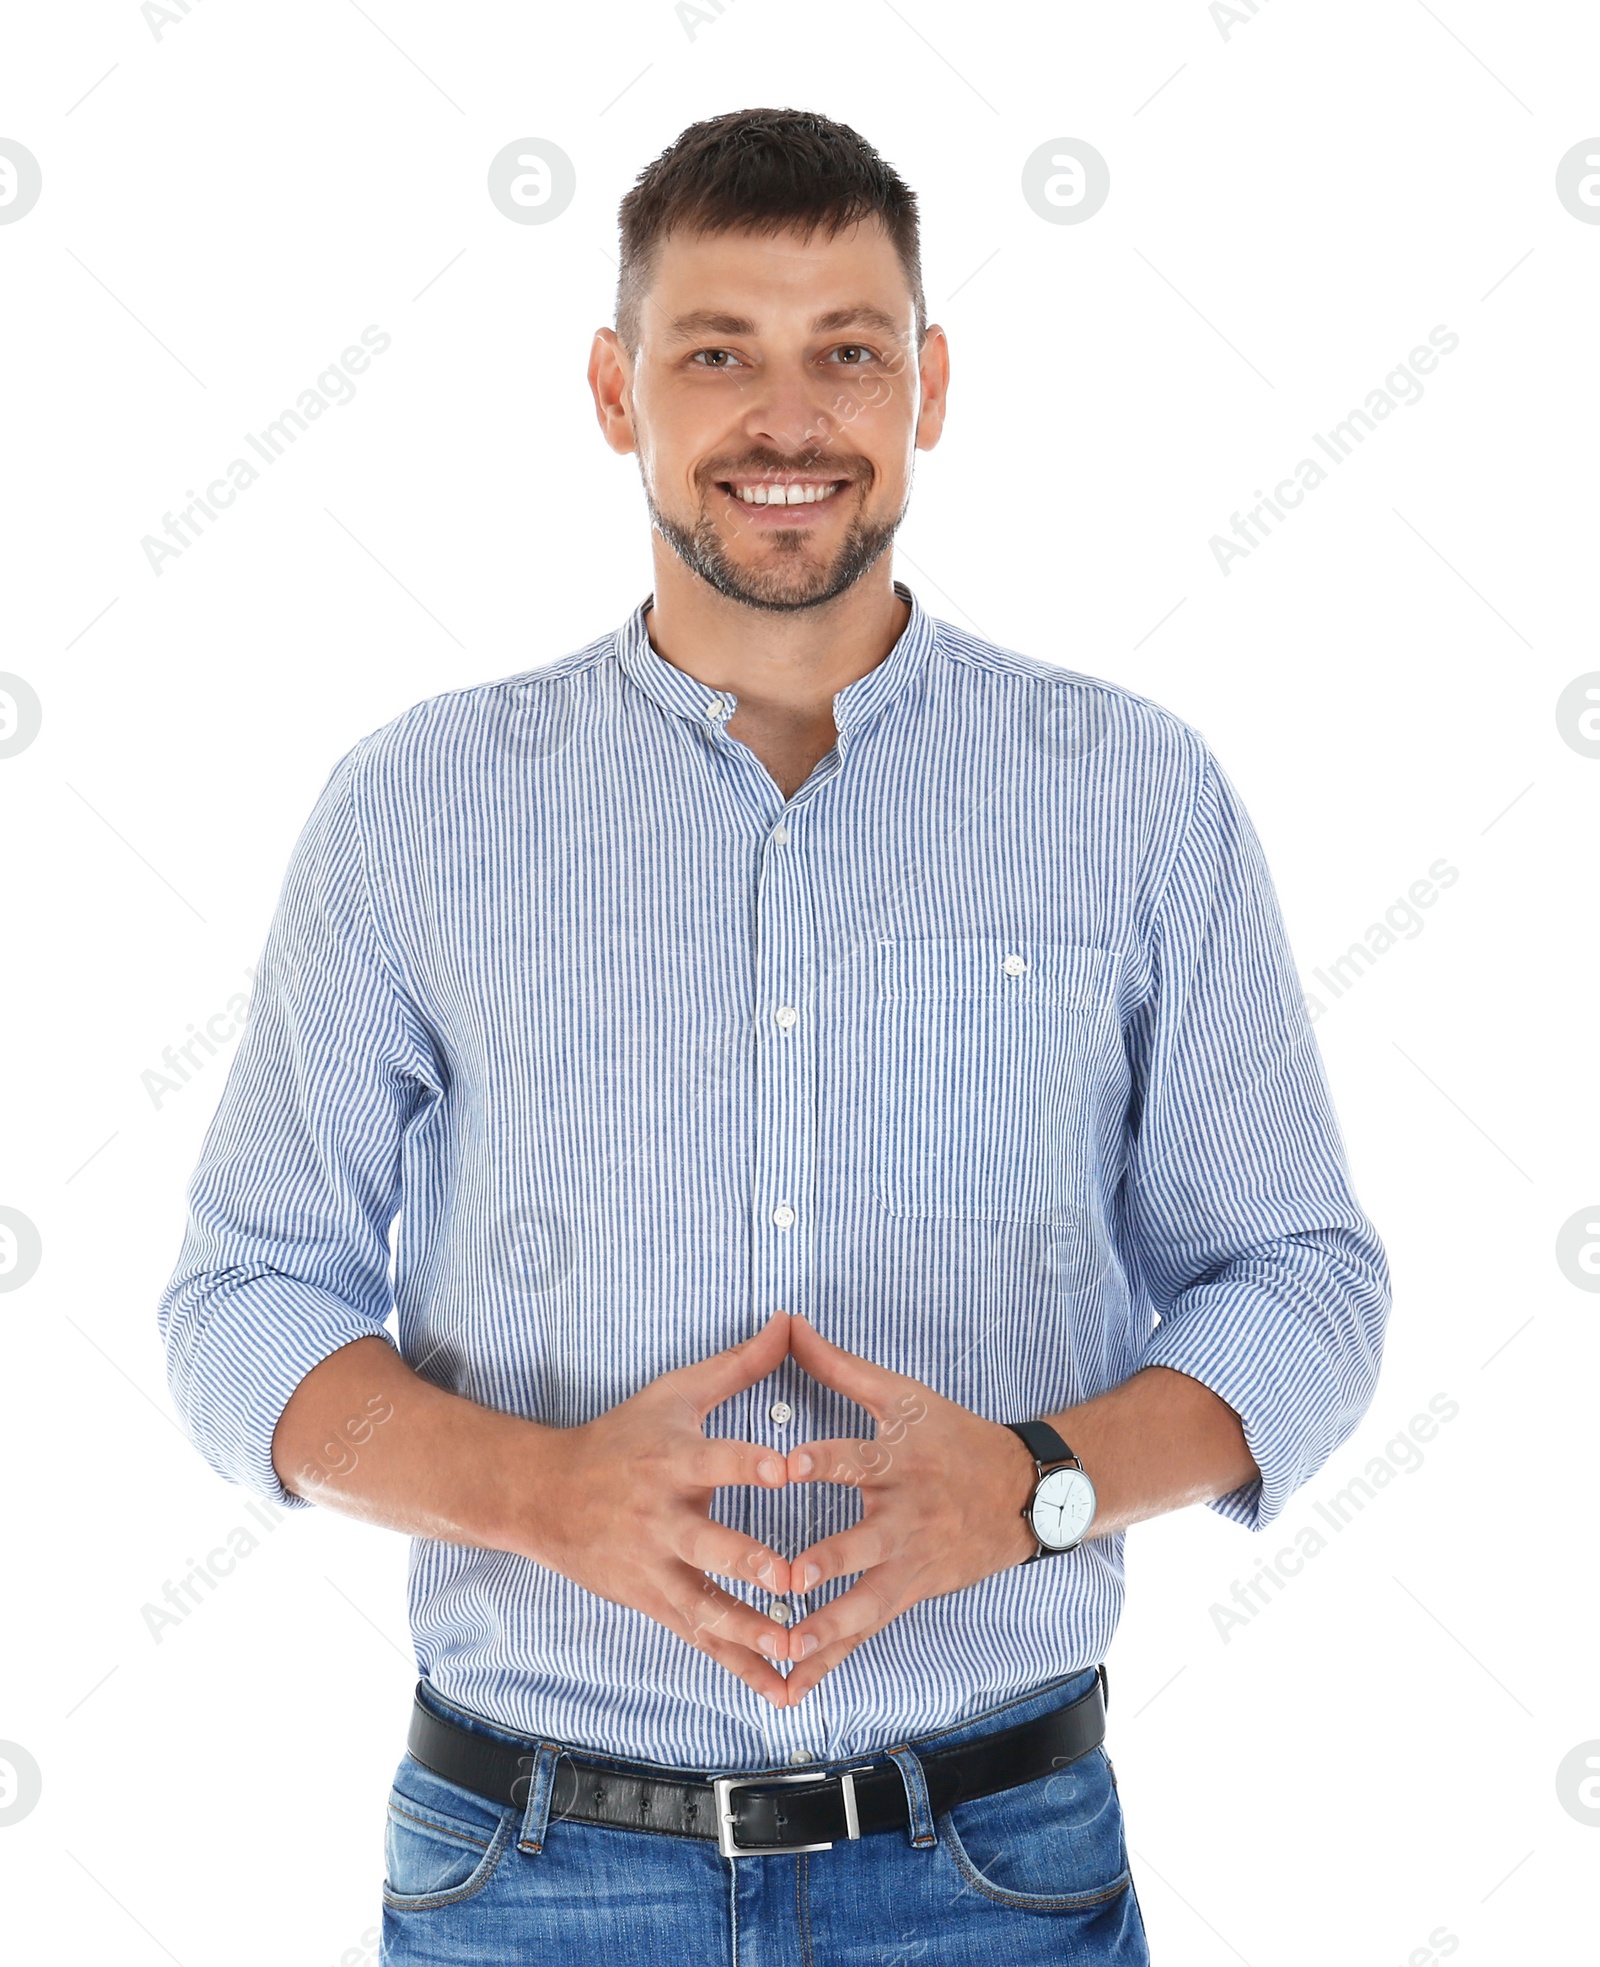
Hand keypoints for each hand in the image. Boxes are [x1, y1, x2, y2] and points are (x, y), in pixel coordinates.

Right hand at [518, 1306, 798, 1706]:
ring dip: (749, 1631)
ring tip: (794, 1649)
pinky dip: (740, 1666)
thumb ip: (740, 1364)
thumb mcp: (676, 1394)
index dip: (747, 1463)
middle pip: (707, 1546)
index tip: (784, 1469)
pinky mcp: (654, 1604)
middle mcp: (661, 1519)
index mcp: (671, 1462)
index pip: (713, 1461)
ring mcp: (655, 1569)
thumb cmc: (623, 1437)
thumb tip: (791, 1320)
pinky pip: (702, 1641)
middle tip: (792, 1578)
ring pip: (705, 1607)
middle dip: (749, 1564)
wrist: (543, 1497)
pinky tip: (783, 1689)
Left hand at [772, 1311, 1040, 1703]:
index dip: (822, 1460)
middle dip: (825, 1563)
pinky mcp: (909, 1595)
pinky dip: (828, 1662)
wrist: (1024, 1494)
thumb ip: (837, 1367)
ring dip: (824, 1629)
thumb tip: (787, 1323)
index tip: (786, 1465)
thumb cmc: (952, 1436)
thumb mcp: (902, 1397)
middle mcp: (905, 1517)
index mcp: (899, 1461)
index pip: (857, 1458)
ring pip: (864, 1604)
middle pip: (862, 1543)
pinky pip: (864, 1635)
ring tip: (784, 1648)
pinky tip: (788, 1689)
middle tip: (787, 1578)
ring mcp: (909, 1564)